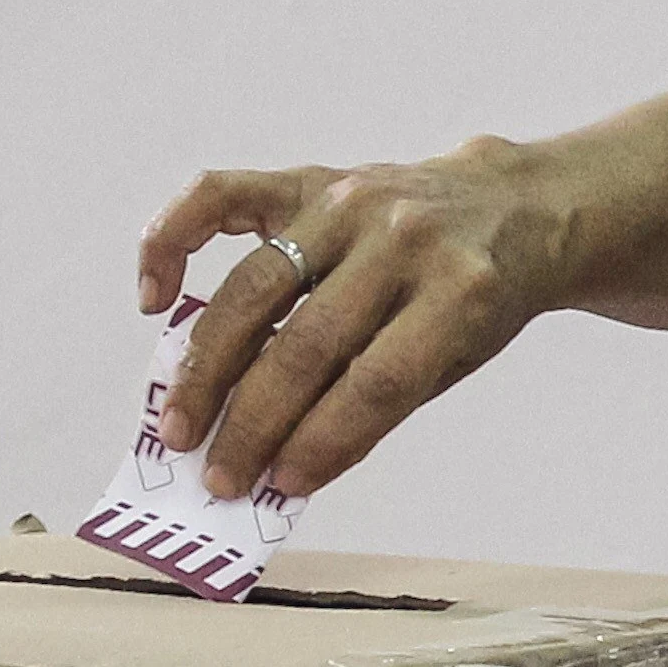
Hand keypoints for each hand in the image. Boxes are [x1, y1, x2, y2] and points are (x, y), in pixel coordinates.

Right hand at [134, 145, 571, 501]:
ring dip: (207, 367)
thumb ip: (376, 403)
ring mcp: (348, 202)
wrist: (511, 207)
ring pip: (255, 287)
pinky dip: (172, 243)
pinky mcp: (310, 179)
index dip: (322, 441)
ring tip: (179, 424)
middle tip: (216, 473)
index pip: (376, 382)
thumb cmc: (476, 299)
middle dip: (253, 421)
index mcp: (460, 292)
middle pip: (308, 342)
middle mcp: (401, 238)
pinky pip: (219, 195)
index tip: (279, 487)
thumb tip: (282, 464)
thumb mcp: (457, 357)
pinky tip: (155, 299)